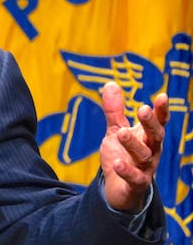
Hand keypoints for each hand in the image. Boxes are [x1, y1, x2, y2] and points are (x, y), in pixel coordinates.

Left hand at [99, 81, 168, 212]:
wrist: (118, 188)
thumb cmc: (122, 155)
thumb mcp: (116, 130)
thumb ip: (114, 110)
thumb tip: (110, 83)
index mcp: (148, 137)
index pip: (159, 122)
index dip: (161, 110)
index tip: (162, 96)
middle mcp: (152, 151)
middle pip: (156, 136)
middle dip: (151, 123)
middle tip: (143, 109)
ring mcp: (146, 168)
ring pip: (144, 156)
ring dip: (134, 144)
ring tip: (122, 133)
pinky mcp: (136, 184)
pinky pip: (134, 178)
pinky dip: (127, 171)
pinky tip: (118, 163)